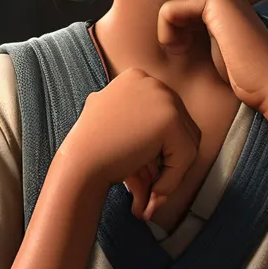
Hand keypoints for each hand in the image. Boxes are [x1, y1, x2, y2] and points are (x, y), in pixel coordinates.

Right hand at [58, 68, 200, 221]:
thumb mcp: (110, 115)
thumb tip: (159, 123)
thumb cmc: (92, 148)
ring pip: (188, 140)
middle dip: (173, 155)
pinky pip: (186, 154)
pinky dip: (174, 178)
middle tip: (157, 182)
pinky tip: (154, 191)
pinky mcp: (169, 119)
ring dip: (174, 168)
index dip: (163, 143)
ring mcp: (162, 97)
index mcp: (137, 77)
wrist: (80, 163)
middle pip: (182, 123)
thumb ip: (134, 113)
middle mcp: (152, 81)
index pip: (166, 112)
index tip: (151, 165)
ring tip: (155, 188)